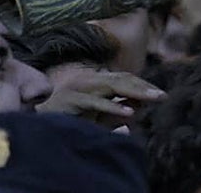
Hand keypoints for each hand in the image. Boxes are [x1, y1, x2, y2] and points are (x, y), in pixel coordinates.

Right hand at [38, 65, 164, 127]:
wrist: (36, 121)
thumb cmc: (69, 118)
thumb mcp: (98, 114)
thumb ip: (117, 108)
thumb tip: (140, 105)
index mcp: (97, 80)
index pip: (125, 79)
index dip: (143, 85)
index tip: (161, 95)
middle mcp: (89, 79)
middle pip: (122, 79)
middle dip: (144, 87)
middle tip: (163, 96)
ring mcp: (80, 87)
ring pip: (112, 86)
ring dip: (134, 93)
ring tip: (153, 99)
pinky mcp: (71, 99)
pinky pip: (96, 102)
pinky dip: (113, 108)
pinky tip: (129, 114)